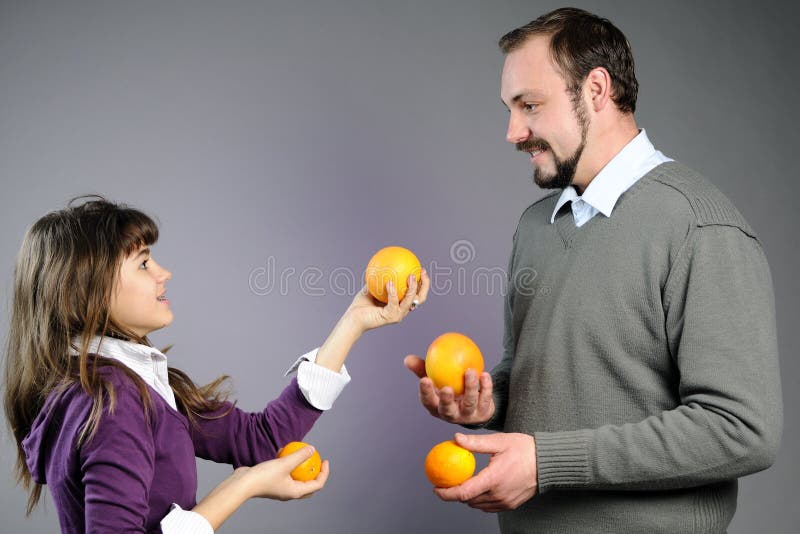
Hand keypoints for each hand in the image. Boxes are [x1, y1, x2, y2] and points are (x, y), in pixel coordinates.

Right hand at [193, 445, 329, 528]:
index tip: (325, 460)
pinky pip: (285, 473)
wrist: (243, 483)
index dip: (324, 472)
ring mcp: (281, 488)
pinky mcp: (273, 482)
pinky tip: (283, 451)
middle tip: (317, 460)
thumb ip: (299, 456)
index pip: (317, 484)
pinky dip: (287, 464)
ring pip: (296, 478)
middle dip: (315, 473)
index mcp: (295, 492)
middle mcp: (290, 492)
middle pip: (308, 484)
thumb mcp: (285, 463)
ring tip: (300, 453)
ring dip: (300, 467)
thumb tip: (312, 449)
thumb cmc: (264, 476)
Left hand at [346, 269, 429, 332]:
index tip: (421, 270)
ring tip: (411, 276)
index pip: (417, 294)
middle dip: (424, 285)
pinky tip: (389, 282)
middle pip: (421, 298)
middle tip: (422, 272)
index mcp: (400, 305)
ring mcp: (397, 315)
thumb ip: (379, 278)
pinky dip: (392, 292)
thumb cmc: (361, 305)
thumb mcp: (372, 288)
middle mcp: (402, 311)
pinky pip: (393, 302)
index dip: (422, 283)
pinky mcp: (390, 316)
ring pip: (410, 300)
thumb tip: (383, 263)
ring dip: (412, 288)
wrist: (353, 318)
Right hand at [404, 356, 494, 424]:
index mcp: (437, 407)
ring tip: (469, 371)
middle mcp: (451, 414)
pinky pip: (485, 398)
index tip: (425, 379)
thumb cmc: (450, 388)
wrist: (476, 404)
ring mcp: (468, 415)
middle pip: (447, 410)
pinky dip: (486, 386)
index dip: (426, 393)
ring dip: (470, 387)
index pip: (428, 402)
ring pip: (469, 403)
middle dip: (446, 400)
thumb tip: (408, 359)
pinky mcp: (483, 412)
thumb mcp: (436, 380)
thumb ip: (423, 370)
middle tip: (447, 387)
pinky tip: (484, 374)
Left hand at [435, 432, 536, 512]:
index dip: (447, 493)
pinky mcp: (510, 504)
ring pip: (478, 505)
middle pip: (468, 501)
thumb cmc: (525, 449)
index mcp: (494, 479)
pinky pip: (488, 506)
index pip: (464, 492)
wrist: (548, 462)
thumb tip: (455, 439)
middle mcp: (498, 494)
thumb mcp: (499, 441)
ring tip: (461, 483)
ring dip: (467, 497)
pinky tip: (477, 488)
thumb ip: (476, 443)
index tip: (436, 488)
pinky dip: (479, 500)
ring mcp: (505, 501)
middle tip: (445, 482)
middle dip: (454, 494)